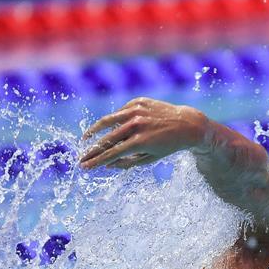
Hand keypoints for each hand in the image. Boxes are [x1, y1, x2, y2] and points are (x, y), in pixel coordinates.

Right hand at [80, 97, 208, 169]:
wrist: (187, 124)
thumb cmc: (168, 145)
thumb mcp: (149, 159)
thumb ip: (127, 163)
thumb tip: (107, 165)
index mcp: (140, 141)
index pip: (111, 153)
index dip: (96, 161)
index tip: (84, 166)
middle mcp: (137, 124)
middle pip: (106, 138)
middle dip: (92, 150)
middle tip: (81, 157)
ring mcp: (137, 110)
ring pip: (108, 120)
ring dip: (94, 130)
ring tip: (86, 139)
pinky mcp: (139, 101)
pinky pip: (121, 112)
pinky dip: (115, 120)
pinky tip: (111, 127)